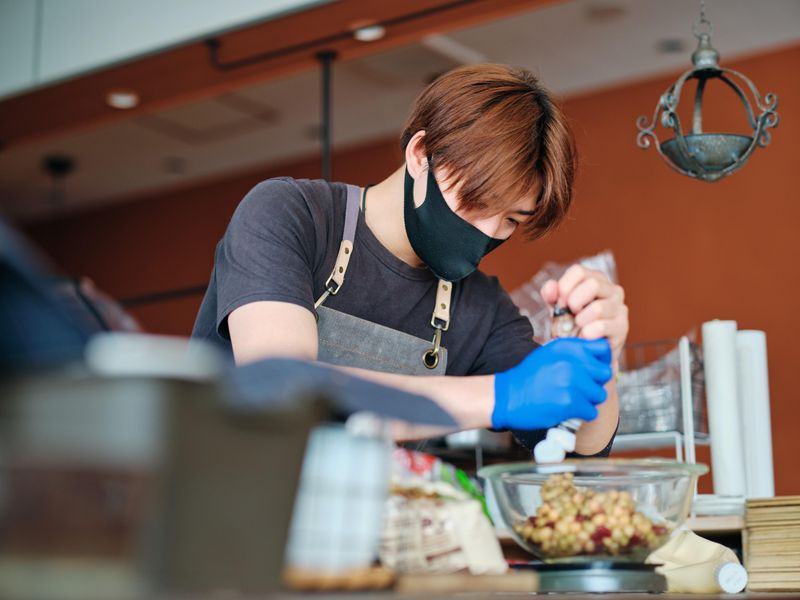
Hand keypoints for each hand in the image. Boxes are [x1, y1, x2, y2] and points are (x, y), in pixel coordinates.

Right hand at [492, 338, 612, 429]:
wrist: (507, 396)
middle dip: (596, 383)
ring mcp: (571, 382)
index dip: (601, 361)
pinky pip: (591, 411)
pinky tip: (568, 411)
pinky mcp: (569, 402)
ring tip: (572, 400)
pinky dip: (582, 414)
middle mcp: (572, 361)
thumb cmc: (528, 377)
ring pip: (600, 395)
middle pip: (605, 373)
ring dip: (589, 401)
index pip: (603, 349)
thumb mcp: (549, 354)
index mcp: (567, 347)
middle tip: (582, 390)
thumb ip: (573, 353)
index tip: (593, 371)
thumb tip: (597, 359)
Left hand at [541, 265, 628, 364]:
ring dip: (581, 320)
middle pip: (592, 284)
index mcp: (596, 279)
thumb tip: (551, 287)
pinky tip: (585, 336)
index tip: (560, 303)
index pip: (578, 271)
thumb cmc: (573, 325)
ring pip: (598, 308)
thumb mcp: (558, 308)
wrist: (587, 350)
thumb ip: (551, 295)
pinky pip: (602, 326)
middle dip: (574, 302)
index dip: (564, 287)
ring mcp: (620, 308)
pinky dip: (587, 333)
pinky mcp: (622, 327)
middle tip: (570, 314)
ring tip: (579, 327)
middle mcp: (612, 290)